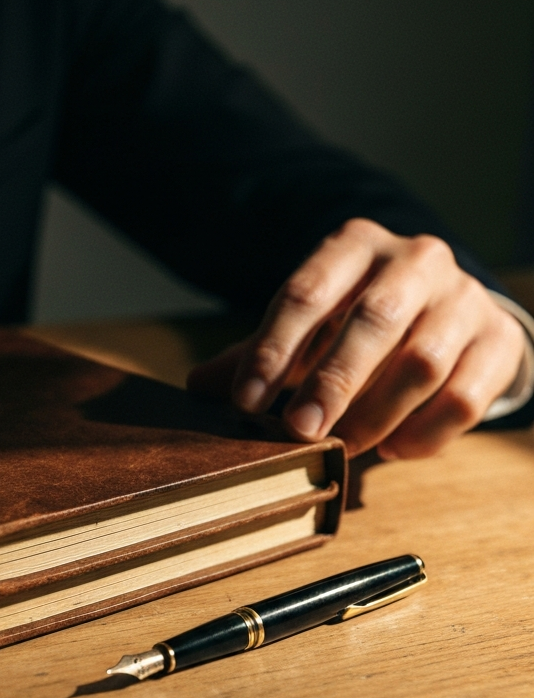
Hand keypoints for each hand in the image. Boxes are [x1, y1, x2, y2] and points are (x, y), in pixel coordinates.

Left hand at [186, 218, 525, 458]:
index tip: (244, 401)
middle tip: (297, 431)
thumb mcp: (308, 326)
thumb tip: (197, 387)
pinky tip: (393, 451)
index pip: (306, 293)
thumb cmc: (357, 321)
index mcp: (354, 246)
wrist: (449, 312)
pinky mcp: (499, 341)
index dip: (272, 350)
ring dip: (375, 414)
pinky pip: (465, 397)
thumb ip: (259, 353)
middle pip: (372, 321)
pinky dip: (425, 433)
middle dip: (330, 382)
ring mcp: (463, 298)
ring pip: (422, 361)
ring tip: (341, 448)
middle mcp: (415, 260)